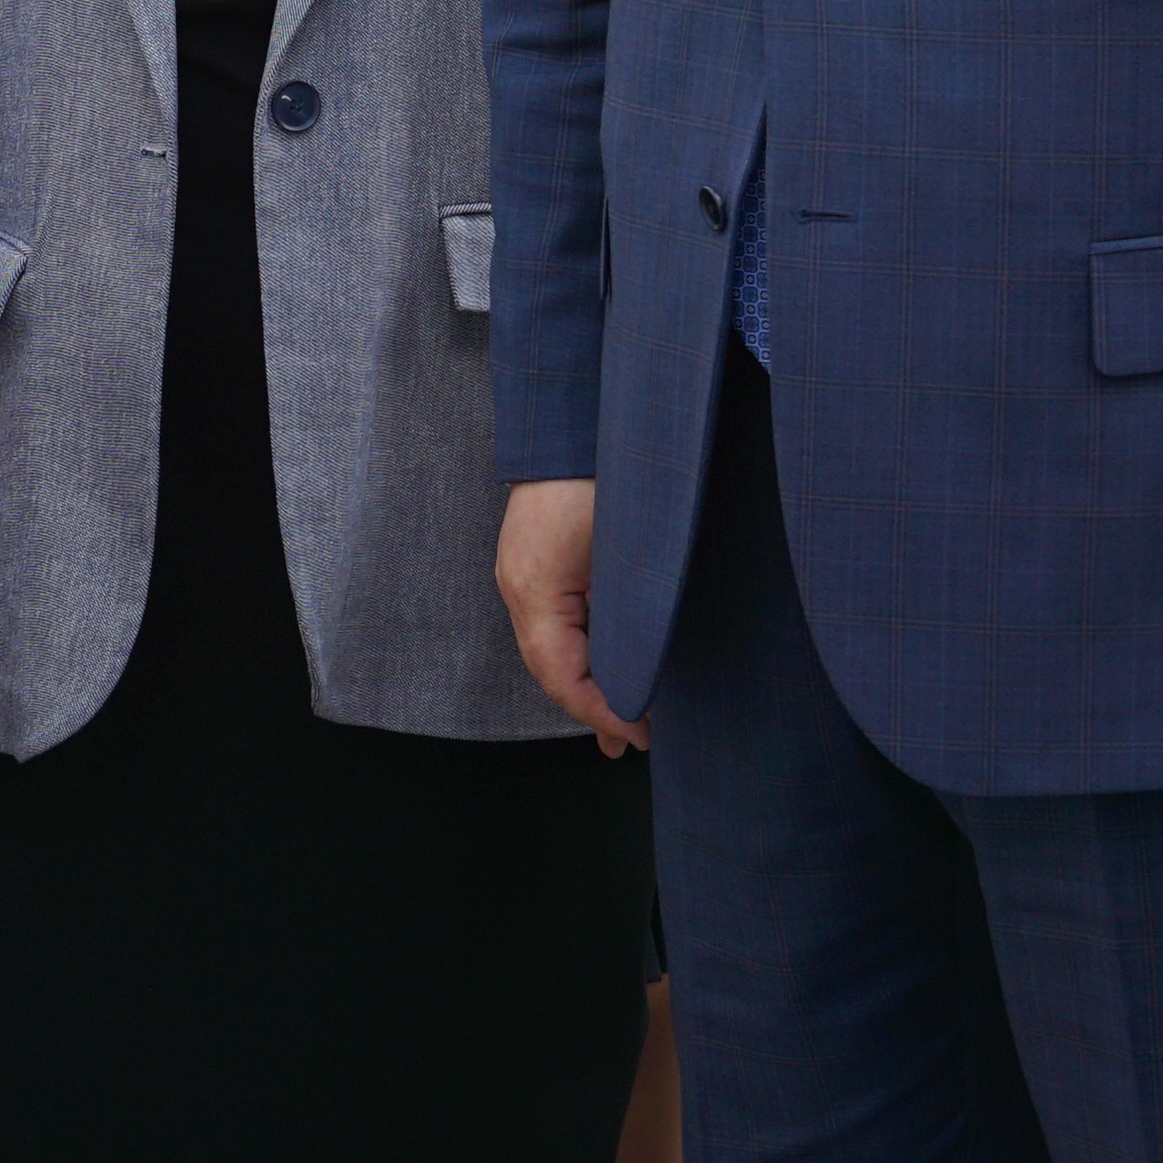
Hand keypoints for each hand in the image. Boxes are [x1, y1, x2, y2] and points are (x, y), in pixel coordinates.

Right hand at [496, 479, 643, 752]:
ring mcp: (519, 573)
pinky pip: (550, 623)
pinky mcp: (532, 561)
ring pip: (548, 649)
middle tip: (635, 743)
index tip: (644, 735)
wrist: (573, 419)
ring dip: (584, 685)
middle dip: (593, 710)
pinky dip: (577, 653)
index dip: (603, 713)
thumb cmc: (607, 477)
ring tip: (622, 721)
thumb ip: (629, 620)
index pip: (562, 677)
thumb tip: (645, 674)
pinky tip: (602, 666)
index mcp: (535, 590)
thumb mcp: (626, 556)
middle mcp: (517, 586)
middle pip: (550, 670)